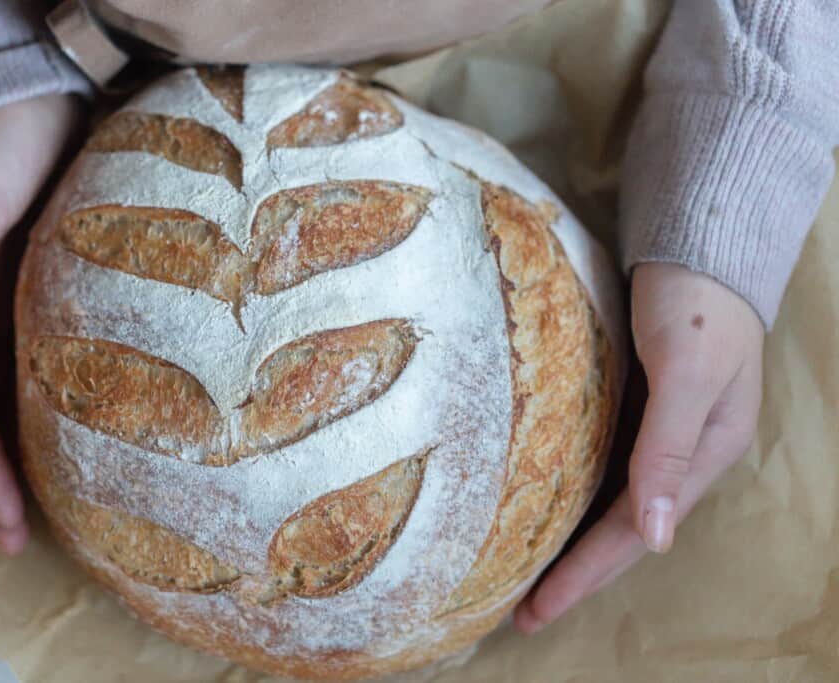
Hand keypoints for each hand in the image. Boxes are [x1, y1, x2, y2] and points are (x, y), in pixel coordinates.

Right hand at [0, 95, 79, 554]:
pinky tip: (100, 431)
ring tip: (76, 507)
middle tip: (44, 544)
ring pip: (22, 401)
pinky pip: (57, 364)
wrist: (23, 99)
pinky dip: (71, 406)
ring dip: (40, 454)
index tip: (11, 534)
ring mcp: (15, 313)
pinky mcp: (53, 294)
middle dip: (9, 485)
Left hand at [513, 262, 764, 632]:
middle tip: (520, 615)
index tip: (536, 612)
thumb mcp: (686, 372)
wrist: (698, 245)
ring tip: (525, 576)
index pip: (630, 536)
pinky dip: (571, 496)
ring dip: (569, 542)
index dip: (584, 576)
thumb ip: (669, 448)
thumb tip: (657, 537)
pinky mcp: (634, 407)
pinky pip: (600, 468)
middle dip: (573, 575)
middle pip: (619, 532)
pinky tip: (544, 507)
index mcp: (700, 457)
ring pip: (607, 504)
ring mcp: (655, 433)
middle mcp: (677, 455)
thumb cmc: (696, 304)